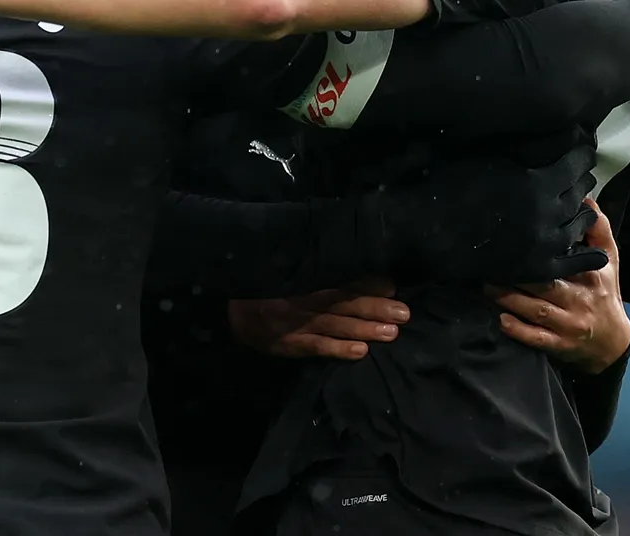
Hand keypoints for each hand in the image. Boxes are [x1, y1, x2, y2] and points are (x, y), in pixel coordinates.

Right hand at [227, 279, 408, 360]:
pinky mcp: (289, 343)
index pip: (340, 282)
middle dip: (375, 308)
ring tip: (392, 333)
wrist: (225, 311)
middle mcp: (304, 300)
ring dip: (365, 328)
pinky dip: (338, 349)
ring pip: (335, 324)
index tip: (392, 284)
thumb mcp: (289, 281)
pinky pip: (316, 346)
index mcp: (306, 282)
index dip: (366, 284)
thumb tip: (366, 278)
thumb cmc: (263, 295)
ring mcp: (296, 322)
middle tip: (405, 313)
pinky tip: (360, 352)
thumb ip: (322, 280)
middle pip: (344, 303)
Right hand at [368, 150, 606, 284]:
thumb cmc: (449, 188)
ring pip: (581, 225)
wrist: (425, 233)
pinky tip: (597, 252)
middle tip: (581, 176)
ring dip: (583, 213)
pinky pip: (575, 263)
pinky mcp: (538, 268)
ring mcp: (545, 244)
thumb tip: (544, 137)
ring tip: (582, 207)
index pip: (576, 164)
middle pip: (580, 194)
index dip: (582, 156)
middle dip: (582, 182)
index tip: (584, 151)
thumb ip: (521, 153)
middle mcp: (548, 213)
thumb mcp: (488, 159)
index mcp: (537, 182)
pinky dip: (589, 256)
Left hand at [489, 203, 629, 374]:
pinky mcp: (560, 345)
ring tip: (486, 286)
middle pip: (544, 286)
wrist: (614, 342)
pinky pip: (537, 339)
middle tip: (489, 264)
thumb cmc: (605, 293)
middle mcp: (580, 300)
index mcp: (590, 275)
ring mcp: (570, 325)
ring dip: (509, 299)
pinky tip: (501, 320)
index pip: (564, 259)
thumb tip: (586, 199)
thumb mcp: (609, 260)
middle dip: (515, 276)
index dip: (540, 250)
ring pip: (536, 311)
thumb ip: (599, 230)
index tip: (514, 240)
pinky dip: (519, 331)